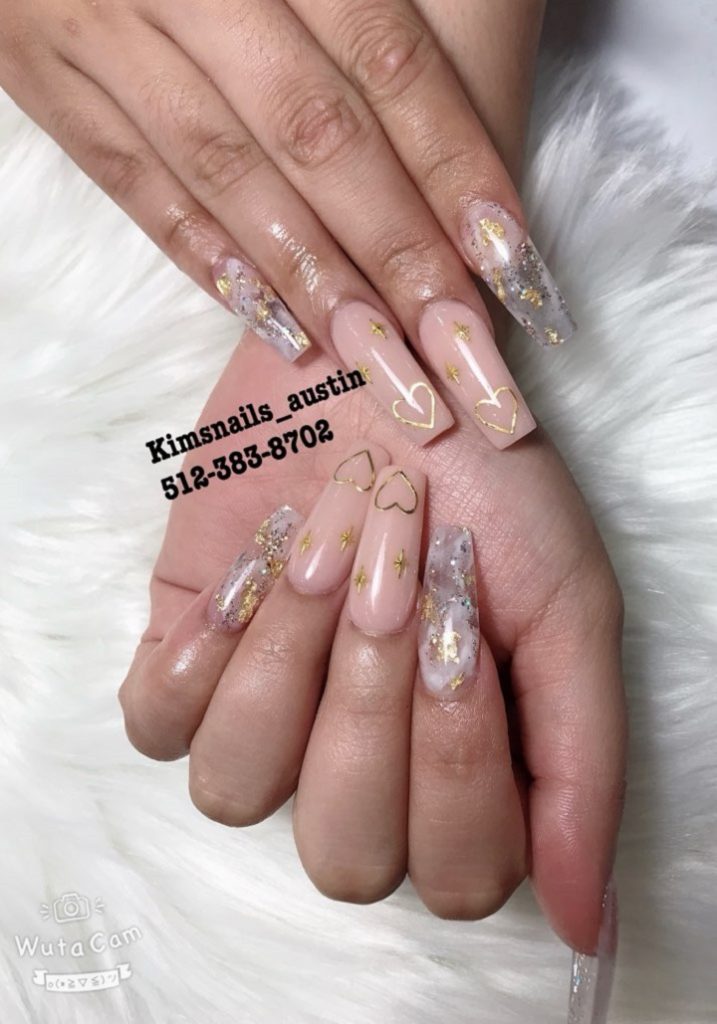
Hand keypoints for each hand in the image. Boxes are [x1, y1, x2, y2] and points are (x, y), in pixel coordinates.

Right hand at [0, 0, 570, 446]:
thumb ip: (386, 25)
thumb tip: (469, 170)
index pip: (387, 62)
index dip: (453, 167)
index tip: (511, 270)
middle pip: (316, 137)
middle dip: (398, 258)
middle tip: (463, 363)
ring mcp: (101, 26)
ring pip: (226, 174)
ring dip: (314, 284)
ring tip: (387, 371)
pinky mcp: (47, 77)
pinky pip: (134, 185)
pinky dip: (208, 259)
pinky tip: (276, 328)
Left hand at [120, 336, 625, 956]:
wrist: (389, 366)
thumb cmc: (486, 483)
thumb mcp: (569, 607)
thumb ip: (581, 767)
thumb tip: (583, 926)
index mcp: (458, 772)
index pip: (456, 871)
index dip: (457, 761)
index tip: (461, 622)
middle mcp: (357, 766)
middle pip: (344, 849)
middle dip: (372, 700)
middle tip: (395, 570)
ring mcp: (264, 716)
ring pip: (237, 791)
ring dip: (289, 663)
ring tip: (322, 550)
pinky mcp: (184, 656)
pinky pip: (156, 723)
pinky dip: (205, 647)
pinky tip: (255, 565)